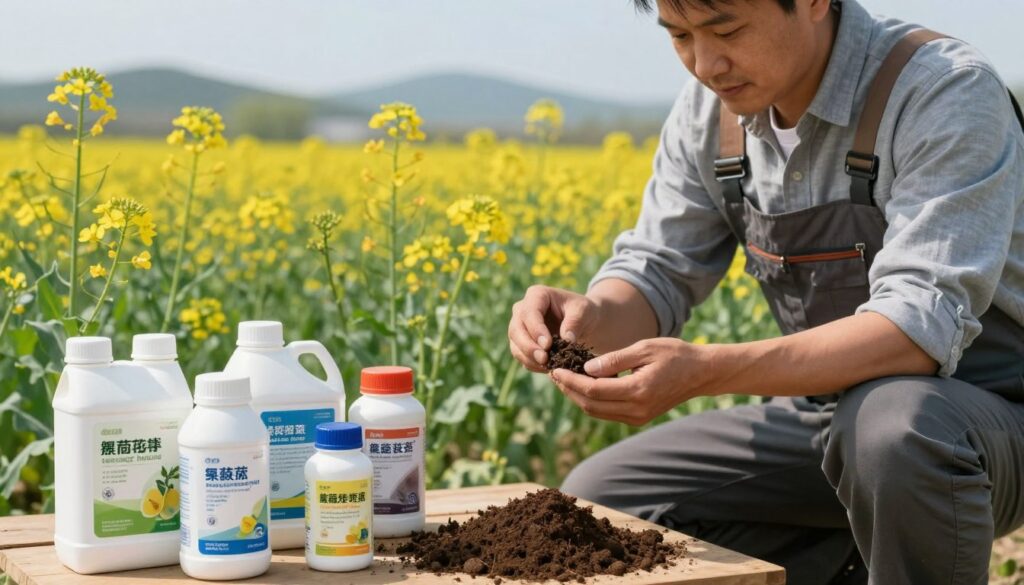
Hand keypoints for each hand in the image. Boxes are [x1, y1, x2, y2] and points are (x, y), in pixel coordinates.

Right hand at [508, 285, 600, 372]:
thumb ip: (574, 322)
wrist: (583, 322)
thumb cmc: (583, 312)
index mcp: (536, 295)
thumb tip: (566, 340)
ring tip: (548, 366)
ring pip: (515, 344)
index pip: (529, 312)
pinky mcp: (522, 343)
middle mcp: (522, 309)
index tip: (547, 345)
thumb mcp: (584, 311)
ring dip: (529, 358)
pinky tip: (547, 368)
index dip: (536, 330)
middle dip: (528, 346)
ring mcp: (520, 327)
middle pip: (516, 329)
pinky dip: (531, 364)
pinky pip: (521, 355)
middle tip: (544, 359)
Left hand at [549, 337, 711, 425]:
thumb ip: (614, 359)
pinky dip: (592, 401)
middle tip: (554, 373)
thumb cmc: (674, 354)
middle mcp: (637, 409)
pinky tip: (584, 384)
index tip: (555, 369)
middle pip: (591, 405)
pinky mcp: (639, 418)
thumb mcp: (644, 348)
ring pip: (597, 412)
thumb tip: (586, 367)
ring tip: (564, 378)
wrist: (701, 373)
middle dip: (569, 390)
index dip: (570, 381)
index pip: (593, 390)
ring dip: (578, 397)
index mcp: (638, 390)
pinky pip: (608, 412)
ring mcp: (638, 417)